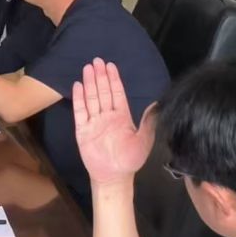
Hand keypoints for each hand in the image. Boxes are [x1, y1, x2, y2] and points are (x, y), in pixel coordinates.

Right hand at [73, 58, 154, 183]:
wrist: (114, 176)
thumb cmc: (130, 160)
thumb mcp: (144, 140)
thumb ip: (148, 122)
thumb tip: (157, 104)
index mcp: (121, 117)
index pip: (117, 93)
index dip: (114, 79)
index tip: (110, 65)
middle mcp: (107, 116)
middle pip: (102, 92)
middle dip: (100, 76)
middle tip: (97, 60)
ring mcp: (94, 122)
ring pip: (91, 98)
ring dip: (90, 83)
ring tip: (88, 68)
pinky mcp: (83, 130)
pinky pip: (80, 112)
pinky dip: (79, 99)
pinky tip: (78, 86)